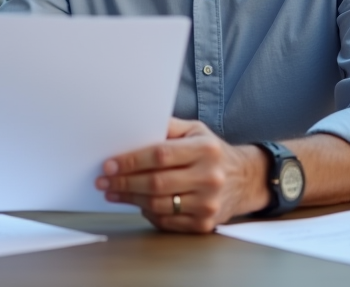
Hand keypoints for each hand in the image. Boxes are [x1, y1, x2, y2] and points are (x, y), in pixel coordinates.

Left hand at [95, 118, 267, 232]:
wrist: (246, 179)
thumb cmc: (213, 152)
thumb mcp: (195, 130)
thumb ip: (167, 127)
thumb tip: (133, 126)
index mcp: (205, 150)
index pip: (160, 155)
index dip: (131, 161)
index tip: (110, 164)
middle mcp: (209, 177)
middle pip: (156, 183)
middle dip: (124, 182)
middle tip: (104, 181)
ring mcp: (208, 203)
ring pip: (158, 204)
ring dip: (130, 199)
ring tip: (113, 193)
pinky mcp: (205, 223)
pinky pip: (167, 220)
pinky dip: (148, 212)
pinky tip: (137, 204)